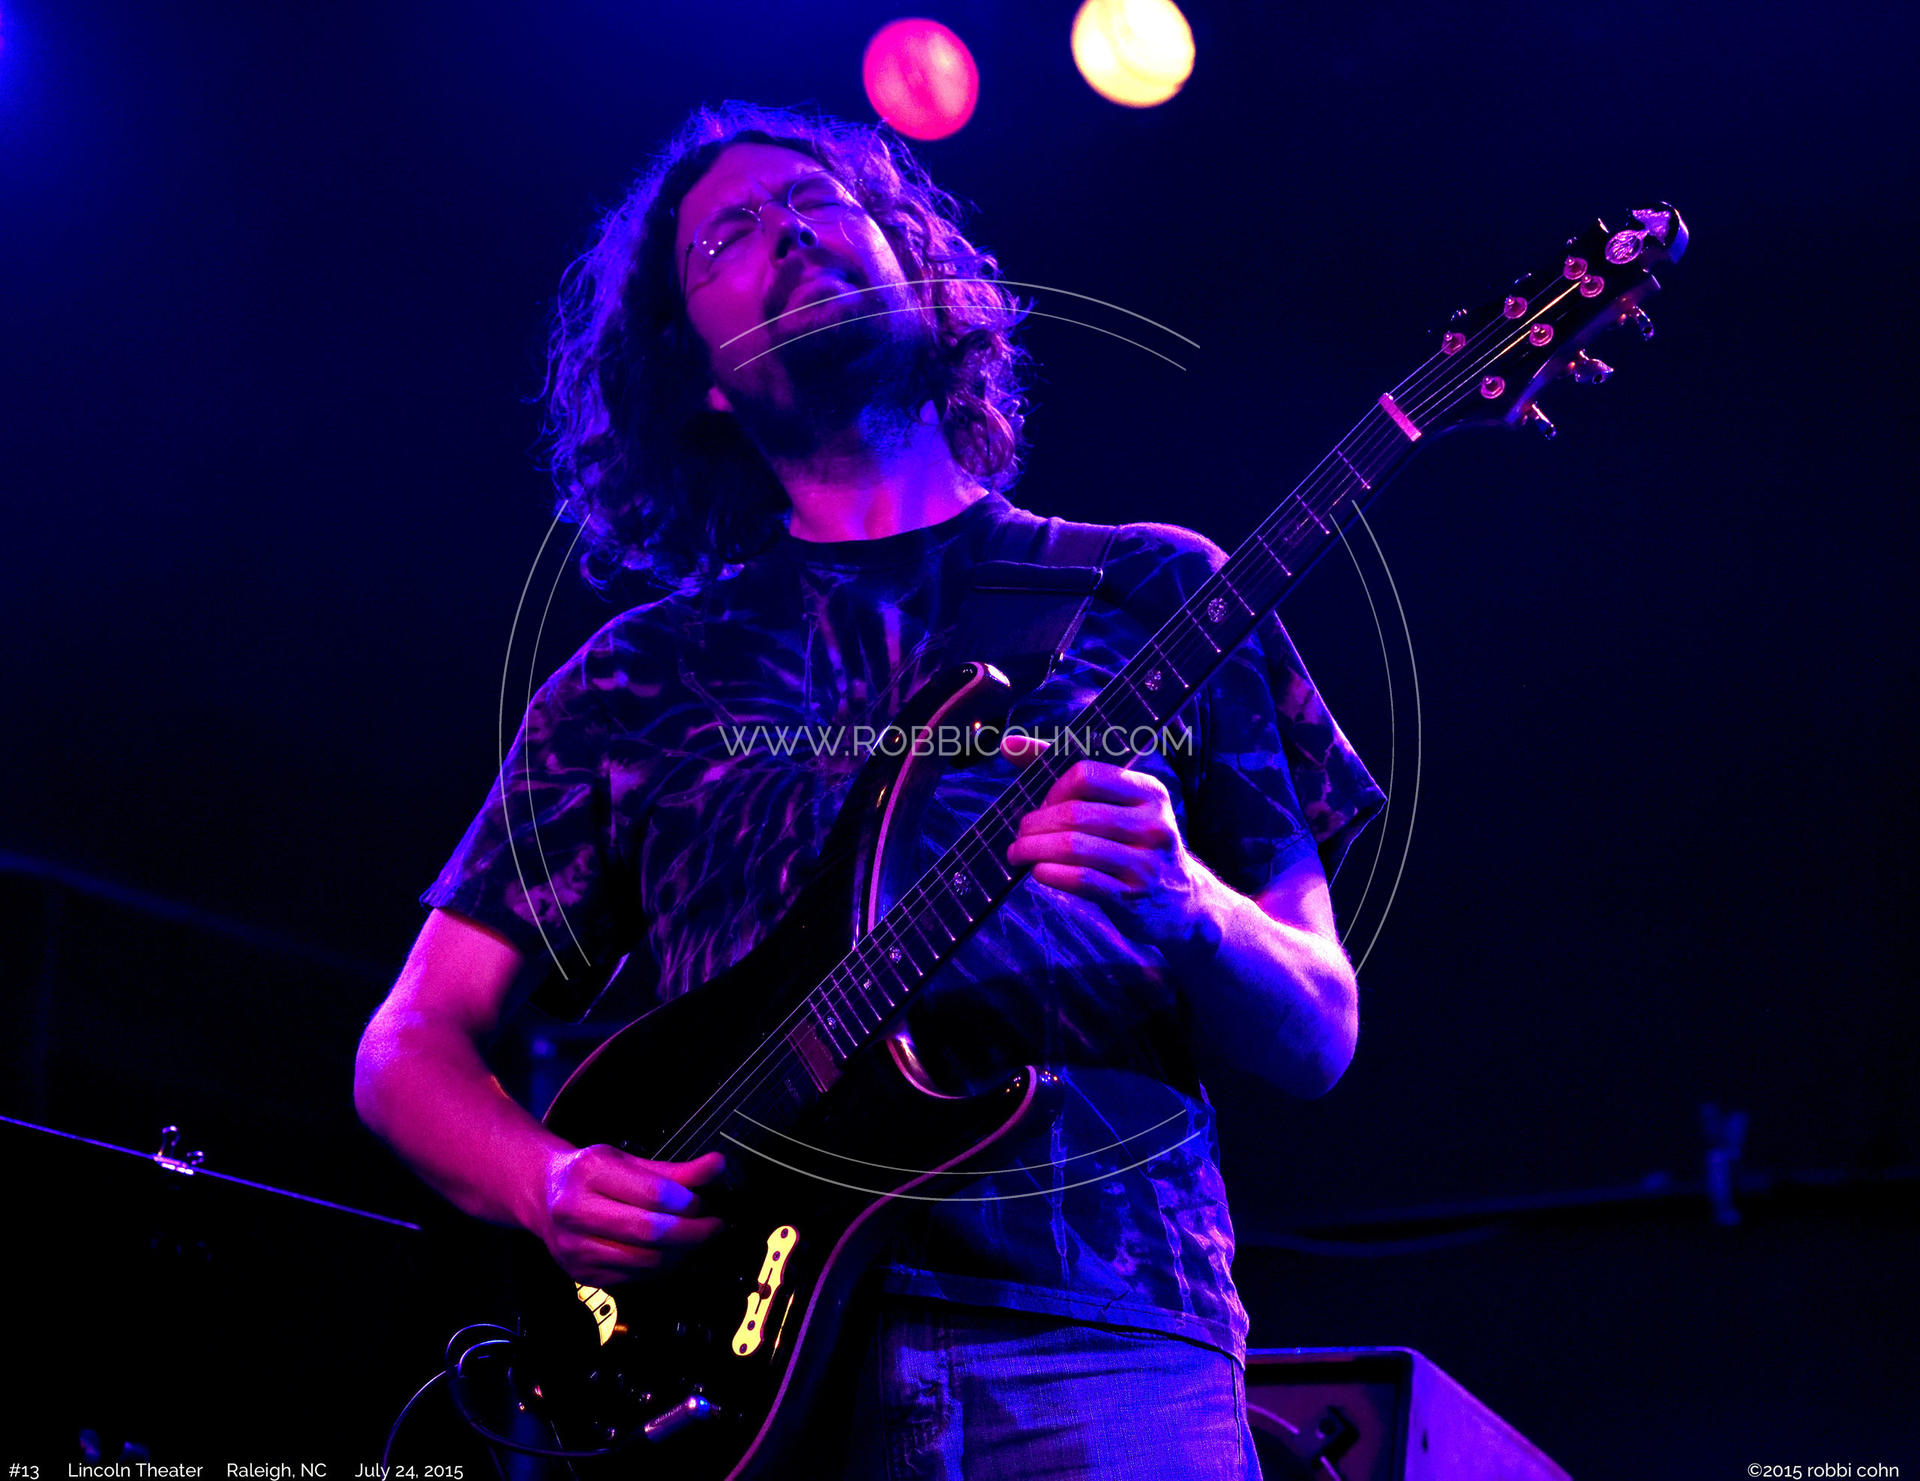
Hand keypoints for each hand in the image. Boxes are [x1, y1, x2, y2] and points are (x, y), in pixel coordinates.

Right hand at [535, 1145, 726, 1284]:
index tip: (707, 1203)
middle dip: (692, 1233)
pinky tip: (670, 1253)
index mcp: (590, 1172)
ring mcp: (575, 1247)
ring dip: (680, 1254)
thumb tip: (717, 1167)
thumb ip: (675, 1170)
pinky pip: (635, 1277)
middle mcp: (576, 1211)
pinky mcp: (581, 1274)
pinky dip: (661, 1267)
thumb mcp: (629, 1161)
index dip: (688, 1202)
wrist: (543, 1195)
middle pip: (649, 1232)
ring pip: (645, 1261)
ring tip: (694, 1239)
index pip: (652, 1194)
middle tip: (714, 1226)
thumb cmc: (592, 1174)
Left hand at [1003, 747, 1220, 959]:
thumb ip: (1067, 773)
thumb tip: (1010, 744)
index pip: (1086, 775)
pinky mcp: (1131, 897)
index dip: (1054, 789)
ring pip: (1073, 847)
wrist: (1180, 900)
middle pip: (1074, 814)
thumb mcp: (1120, 805)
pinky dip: (1049, 873)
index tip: (1043, 805)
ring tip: (1019, 853)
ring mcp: (1144, 863)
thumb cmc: (1134, 842)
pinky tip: (1038, 871)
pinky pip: (1080, 879)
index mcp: (1149, 792)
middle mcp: (1152, 824)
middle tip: (1020, 834)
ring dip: (1033, 849)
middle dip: (1035, 824)